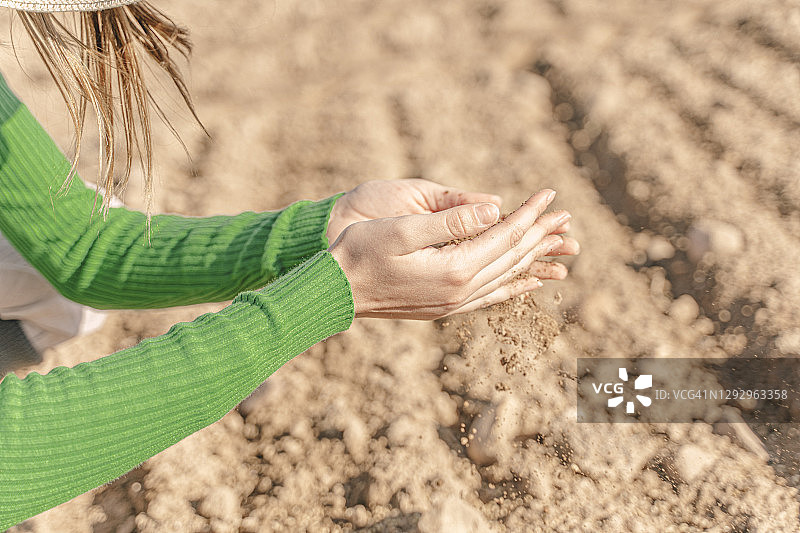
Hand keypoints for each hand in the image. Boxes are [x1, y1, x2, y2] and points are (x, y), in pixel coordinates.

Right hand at [329, 189, 578, 318]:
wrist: (336, 290)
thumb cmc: (361, 252)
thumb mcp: (404, 229)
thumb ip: (452, 221)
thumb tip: (495, 209)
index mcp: (454, 269)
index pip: (504, 236)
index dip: (529, 214)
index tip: (550, 194)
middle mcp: (460, 291)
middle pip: (511, 258)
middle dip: (539, 234)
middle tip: (564, 215)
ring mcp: (453, 302)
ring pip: (506, 277)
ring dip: (532, 258)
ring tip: (558, 245)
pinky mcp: (444, 306)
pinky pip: (490, 296)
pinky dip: (513, 286)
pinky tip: (527, 283)